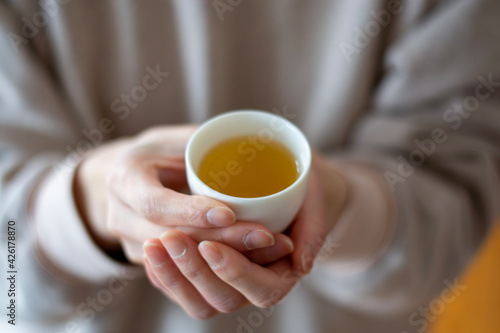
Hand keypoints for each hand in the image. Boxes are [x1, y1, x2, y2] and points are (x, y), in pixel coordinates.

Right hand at [74, 126, 292, 263]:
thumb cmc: (160, 152)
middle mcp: (120, 216)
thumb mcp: (176, 137)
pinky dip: (219, 265)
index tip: (229, 214)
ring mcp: (132, 243)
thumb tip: (252, 139)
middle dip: (219, 241)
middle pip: (171, 239)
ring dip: (225, 257)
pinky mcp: (149, 261)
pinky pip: (183, 268)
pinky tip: (253, 259)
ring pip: (179, 259)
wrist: (132, 177)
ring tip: (266, 248)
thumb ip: (205, 140)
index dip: (191, 212)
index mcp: (124, 178)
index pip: (155, 203)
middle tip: (263, 236)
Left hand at [143, 151, 347, 318]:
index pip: (265, 288)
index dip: (236, 272)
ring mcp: (229, 281)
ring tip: (152, 245)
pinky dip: (164, 276)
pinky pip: (183, 290)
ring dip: (173, 276)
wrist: (282, 176)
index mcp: (286, 269)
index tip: (211, 245)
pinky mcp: (206, 273)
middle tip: (171, 237)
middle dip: (195, 271)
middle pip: (223, 300)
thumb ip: (313, 226)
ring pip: (199, 301)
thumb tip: (302, 265)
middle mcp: (256, 282)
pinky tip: (151, 252)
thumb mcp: (315, 193)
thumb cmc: (301, 186)